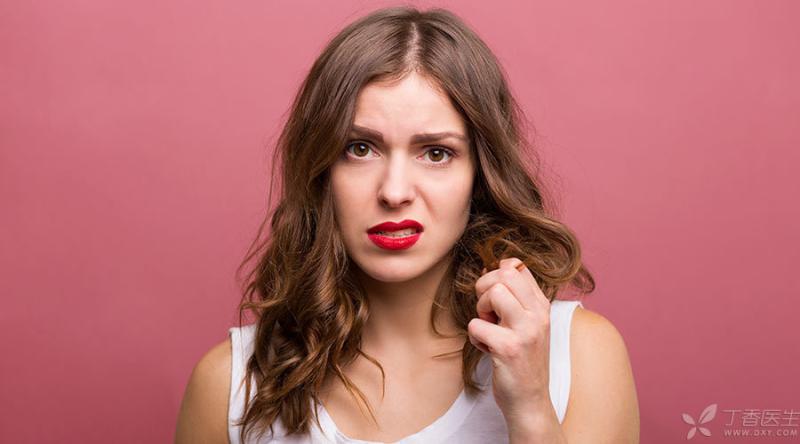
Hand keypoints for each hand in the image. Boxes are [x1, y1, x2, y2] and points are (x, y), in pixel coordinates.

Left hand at [467, 257, 553, 423]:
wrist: (530, 401)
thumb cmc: (523, 361)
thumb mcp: (527, 325)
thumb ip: (515, 298)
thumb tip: (493, 266)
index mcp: (542, 306)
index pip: (518, 267)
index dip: (497, 274)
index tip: (494, 294)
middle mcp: (538, 315)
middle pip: (505, 274)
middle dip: (485, 288)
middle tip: (487, 311)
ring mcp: (526, 331)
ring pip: (494, 292)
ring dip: (481, 309)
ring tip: (489, 327)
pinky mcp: (509, 348)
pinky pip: (476, 325)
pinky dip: (475, 337)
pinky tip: (487, 349)